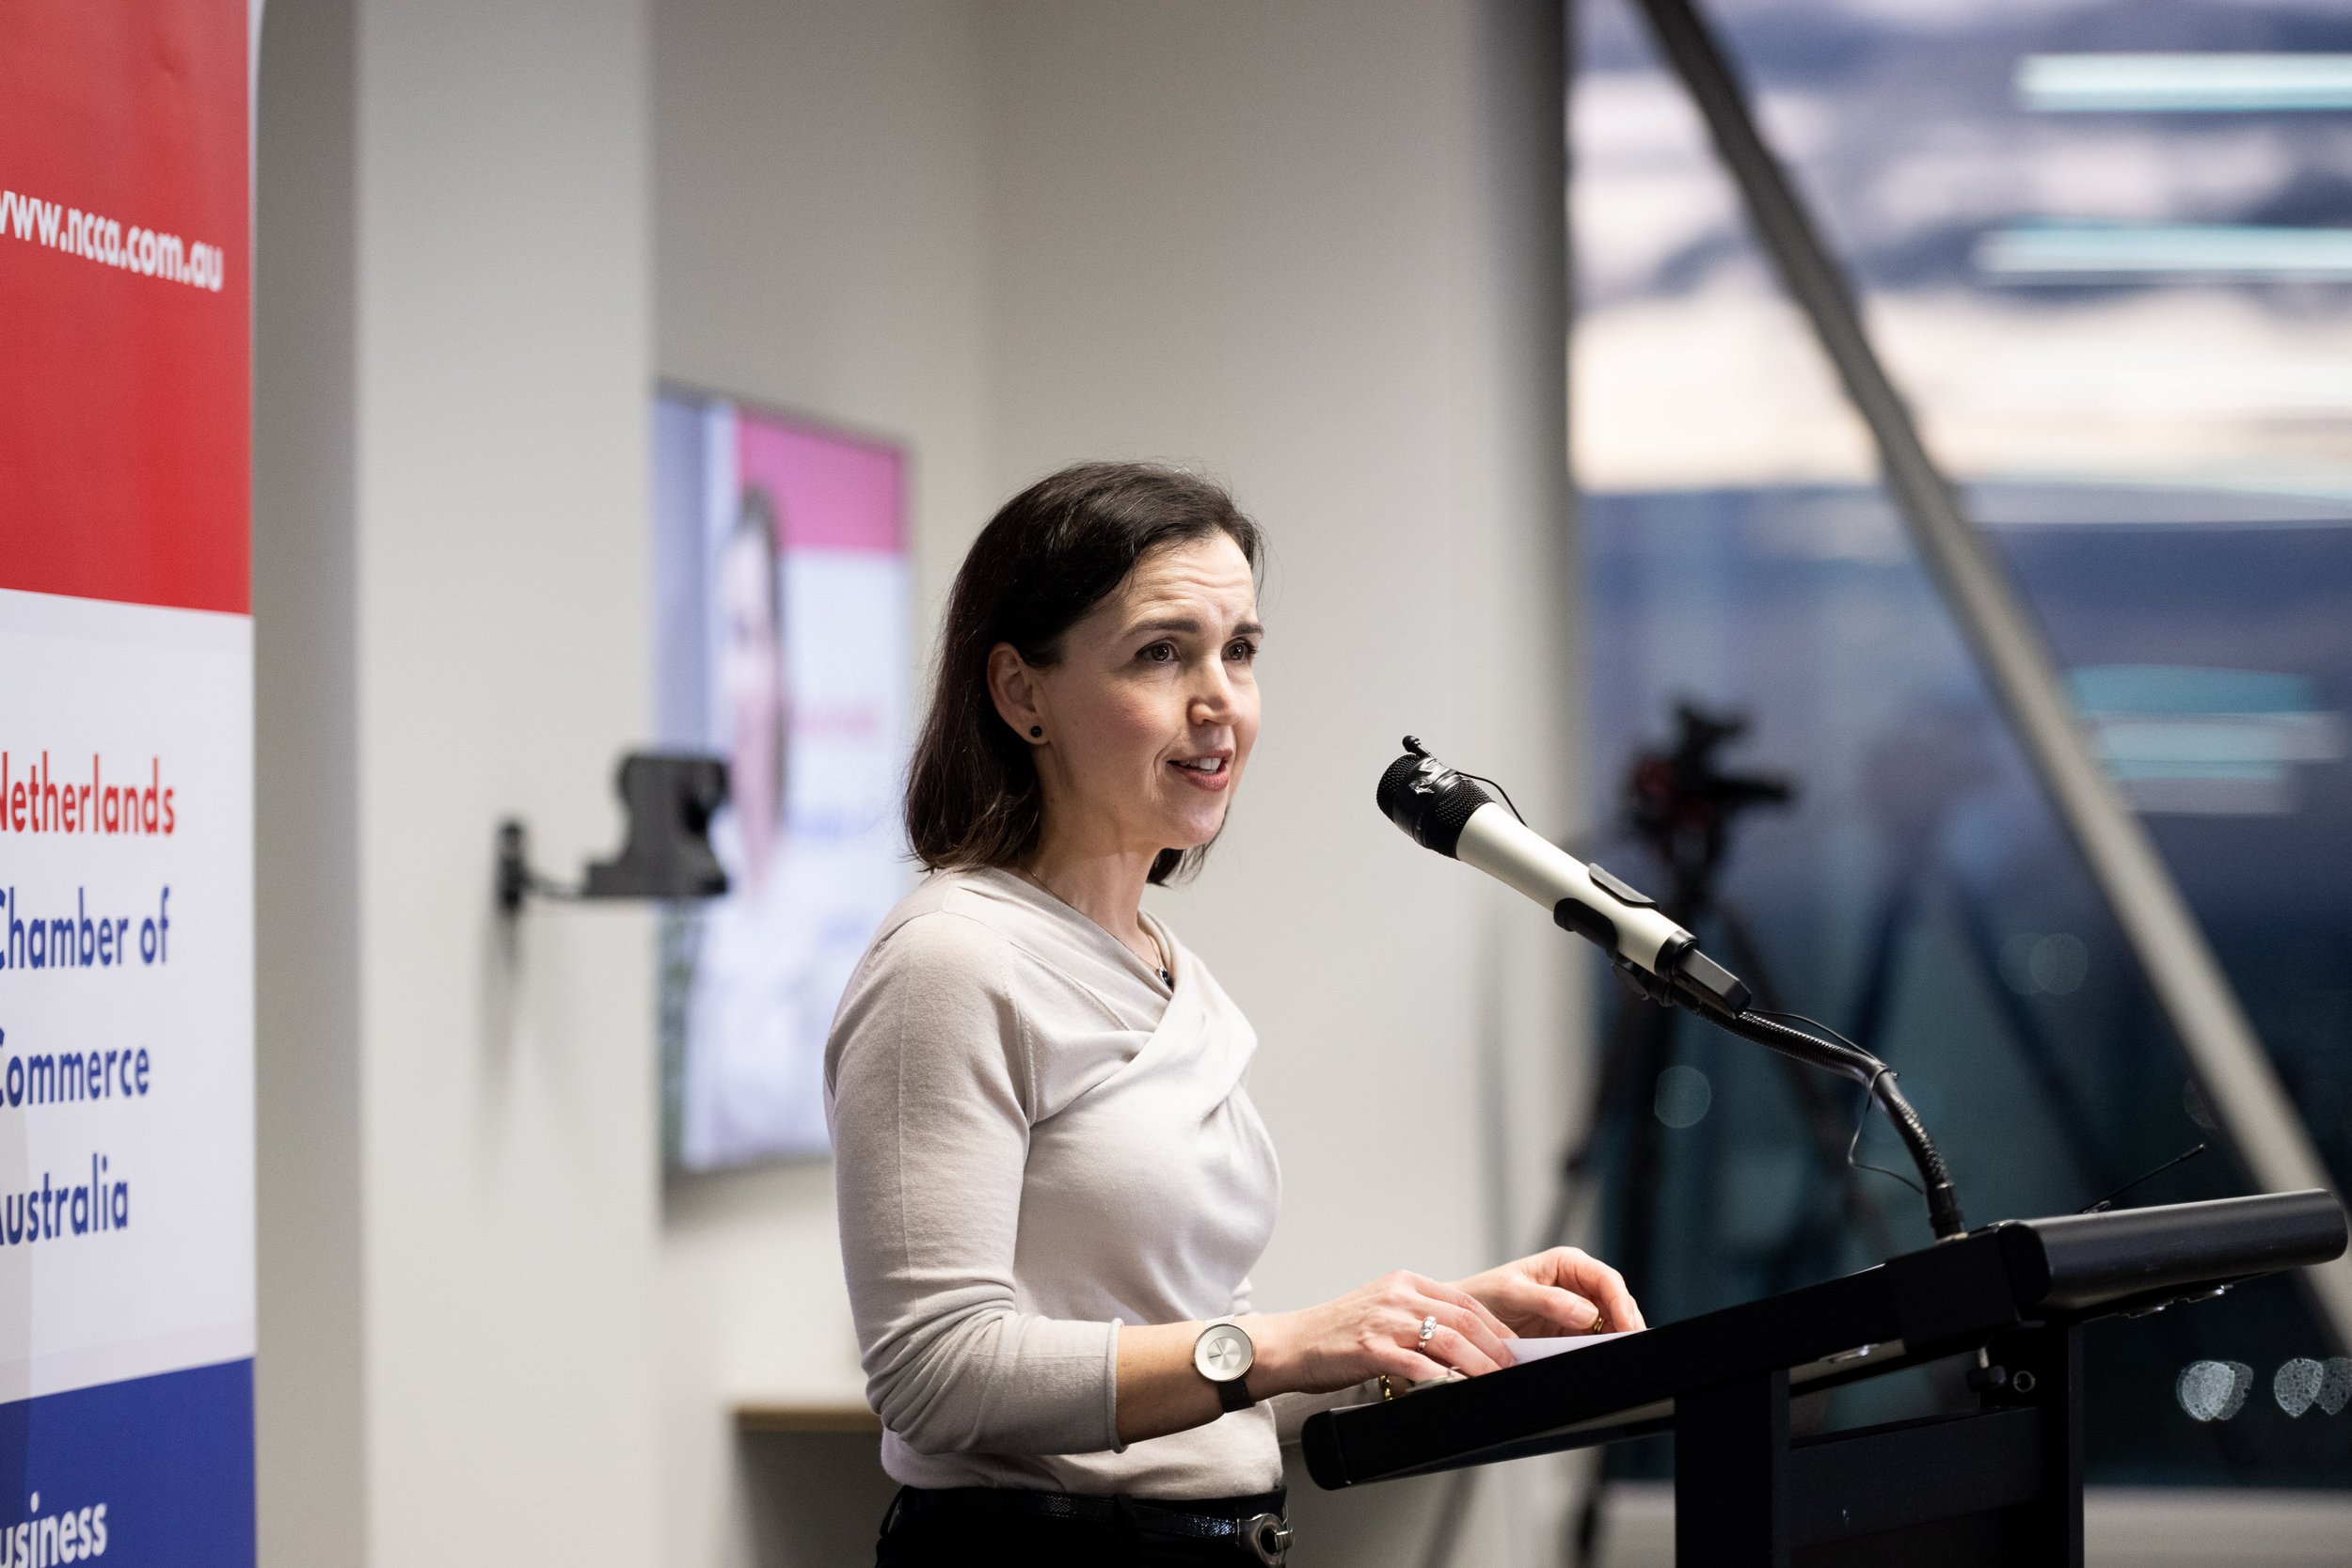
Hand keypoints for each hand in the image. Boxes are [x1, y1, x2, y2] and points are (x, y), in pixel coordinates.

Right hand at [1248, 1272, 1518, 1395]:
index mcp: (1403, 1283)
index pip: (1463, 1301)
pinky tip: (1455, 1388)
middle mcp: (1397, 1296)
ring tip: (1496, 1380)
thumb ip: (1416, 1319)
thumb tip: (1459, 1344)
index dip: (1495, 1326)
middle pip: (1463, 1319)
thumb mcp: (1381, 1311)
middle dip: (1496, 1346)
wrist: (1289, 1343)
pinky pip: (1416, 1364)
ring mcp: (1384, 1320)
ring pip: (1447, 1340)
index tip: (1514, 1346)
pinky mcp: (1370, 1347)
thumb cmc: (1335, 1334)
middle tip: (1514, 1367)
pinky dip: (1441, 1378)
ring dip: (1478, 1364)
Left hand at [1453, 1247, 1644, 1339]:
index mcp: (1566, 1263)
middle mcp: (1577, 1284)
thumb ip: (1548, 1300)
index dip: (1621, 1302)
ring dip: (1617, 1337)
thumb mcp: (1512, 1293)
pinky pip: (1596, 1340)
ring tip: (1620, 1355)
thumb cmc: (1485, 1295)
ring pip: (1612, 1322)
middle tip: (1630, 1347)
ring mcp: (1578, 1309)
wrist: (1467, 1319)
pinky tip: (1603, 1357)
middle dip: (1627, 1323)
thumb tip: (1587, 1312)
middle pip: (1616, 1302)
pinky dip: (1603, 1347)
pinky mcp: (1573, 1331)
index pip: (1606, 1279)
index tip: (1627, 1326)